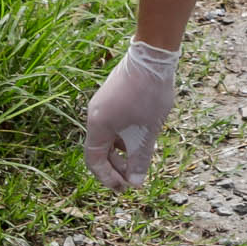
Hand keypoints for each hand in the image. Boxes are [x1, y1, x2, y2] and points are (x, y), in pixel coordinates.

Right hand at [83, 39, 178, 189]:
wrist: (152, 57)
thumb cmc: (149, 95)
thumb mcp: (147, 132)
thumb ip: (140, 159)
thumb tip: (135, 183)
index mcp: (98, 125)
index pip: (94, 161)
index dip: (107, 178)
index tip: (124, 188)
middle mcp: (95, 115)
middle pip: (100, 150)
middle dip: (116, 168)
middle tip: (133, 180)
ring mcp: (102, 104)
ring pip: (109, 137)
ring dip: (123, 153)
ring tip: (142, 160)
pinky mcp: (112, 97)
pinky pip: (114, 124)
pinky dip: (125, 137)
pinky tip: (143, 140)